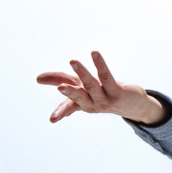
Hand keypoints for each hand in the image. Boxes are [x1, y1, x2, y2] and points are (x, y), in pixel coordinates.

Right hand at [34, 50, 164, 124]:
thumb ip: (61, 80)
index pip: (68, 106)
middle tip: (60, 87)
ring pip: (92, 85)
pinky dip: (100, 64)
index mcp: (82, 104)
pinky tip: (94, 53)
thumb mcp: (82, 88)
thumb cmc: (103, 95)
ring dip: (82, 73)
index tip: (52, 119)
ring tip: (73, 61)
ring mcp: (105, 99)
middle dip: (70, 92)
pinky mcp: (117, 92)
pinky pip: (107, 76)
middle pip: (79, 97)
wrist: (133, 106)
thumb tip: (38, 78)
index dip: (60, 111)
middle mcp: (92, 104)